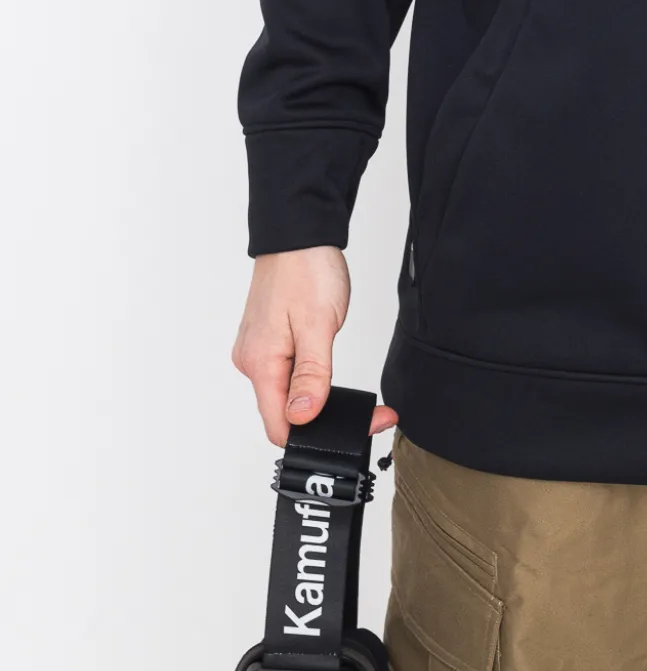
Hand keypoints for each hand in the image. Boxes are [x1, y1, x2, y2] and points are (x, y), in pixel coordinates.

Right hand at [232, 246, 398, 447]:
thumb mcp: (318, 325)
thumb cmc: (306, 270)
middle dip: (325, 420)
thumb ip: (311, 375)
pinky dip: (309, 381)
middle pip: (284, 415)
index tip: (357, 428)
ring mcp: (258, 351)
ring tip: (353, 393)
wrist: (297, 234)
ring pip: (286, 395)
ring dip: (318, 400)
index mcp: (260, 363)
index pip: (280, 428)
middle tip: (371, 413)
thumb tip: (302, 417)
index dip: (317, 437)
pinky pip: (286, 375)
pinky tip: (328, 372)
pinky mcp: (267, 342)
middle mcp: (252, 362)